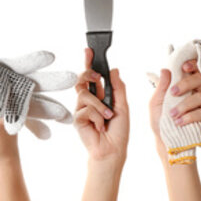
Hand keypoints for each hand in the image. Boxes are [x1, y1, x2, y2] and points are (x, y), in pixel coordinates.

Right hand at [74, 48, 129, 166]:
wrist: (113, 149)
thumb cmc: (119, 131)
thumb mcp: (123, 106)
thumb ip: (118, 88)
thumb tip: (114, 70)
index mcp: (100, 96)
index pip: (92, 77)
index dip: (89, 63)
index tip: (89, 51)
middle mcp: (89, 101)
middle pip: (82, 80)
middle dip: (89, 75)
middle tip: (98, 78)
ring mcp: (81, 110)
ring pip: (84, 94)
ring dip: (99, 105)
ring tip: (107, 117)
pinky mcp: (77, 119)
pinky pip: (85, 110)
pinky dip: (96, 117)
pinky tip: (100, 126)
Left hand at [148, 60, 200, 164]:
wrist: (165, 141)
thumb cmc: (160, 121)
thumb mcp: (155, 103)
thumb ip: (161, 87)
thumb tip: (166, 70)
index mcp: (185, 87)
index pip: (194, 71)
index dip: (193, 65)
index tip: (184, 67)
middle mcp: (197, 93)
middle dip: (187, 84)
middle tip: (173, 92)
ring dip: (185, 105)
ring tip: (172, 115)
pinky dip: (191, 117)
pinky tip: (180, 122)